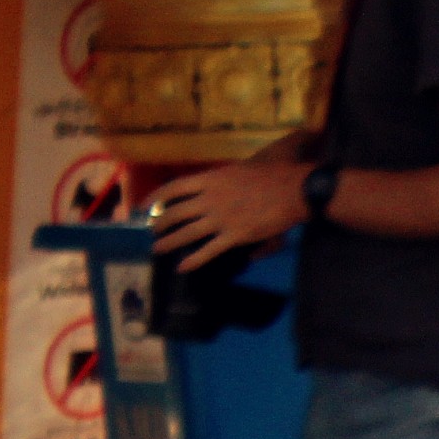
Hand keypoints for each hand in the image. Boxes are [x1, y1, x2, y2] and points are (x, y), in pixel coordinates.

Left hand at [152, 159, 310, 271]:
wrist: (293, 190)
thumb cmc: (272, 176)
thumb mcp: (240, 171)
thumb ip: (224, 182)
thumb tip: (215, 190)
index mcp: (210, 179)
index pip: (173, 188)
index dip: (155, 198)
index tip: (144, 206)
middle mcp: (209, 199)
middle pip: (174, 212)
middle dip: (159, 223)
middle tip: (152, 230)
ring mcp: (220, 219)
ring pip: (185, 233)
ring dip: (168, 242)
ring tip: (158, 248)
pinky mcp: (234, 236)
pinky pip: (208, 251)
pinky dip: (193, 260)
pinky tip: (183, 267)